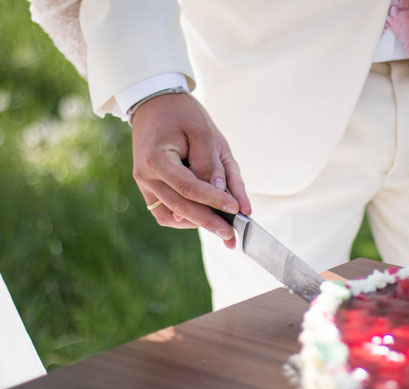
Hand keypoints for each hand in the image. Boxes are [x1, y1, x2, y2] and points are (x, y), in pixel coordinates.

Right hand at [131, 93, 251, 248]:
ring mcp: (144, 184)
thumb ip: (212, 165)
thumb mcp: (204, 132)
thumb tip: (224, 195)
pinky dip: (184, 218)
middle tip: (232, 237)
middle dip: (209, 223)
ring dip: (197, 223)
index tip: (236, 209)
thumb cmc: (182, 114)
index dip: (214, 200)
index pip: (189, 188)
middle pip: (180, 207)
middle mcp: (146, 176)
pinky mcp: (149, 188)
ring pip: (171, 215)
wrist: (155, 104)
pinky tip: (204, 216)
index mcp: (157, 160)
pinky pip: (164, 213)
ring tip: (222, 227)